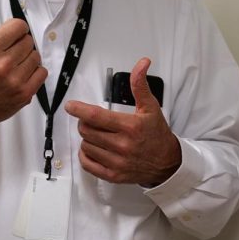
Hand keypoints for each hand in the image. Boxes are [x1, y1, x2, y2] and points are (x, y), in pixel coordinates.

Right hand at [0, 0, 47, 137]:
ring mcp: (15, 81)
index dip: (14, 29)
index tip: (8, 37)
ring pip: (36, 55)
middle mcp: (2, 65)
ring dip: (27, 58)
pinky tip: (20, 75)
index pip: (19, 26)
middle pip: (28, 40)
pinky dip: (34, 72)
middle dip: (19, 44)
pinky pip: (42, 72)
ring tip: (12, 64)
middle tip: (7, 53)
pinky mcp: (25, 94)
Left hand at [65, 57, 180, 186]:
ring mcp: (117, 162)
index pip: (96, 116)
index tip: (71, 106)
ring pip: (86, 146)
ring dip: (87, 138)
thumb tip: (141, 64)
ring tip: (97, 134)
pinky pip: (88, 164)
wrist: (167, 162)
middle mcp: (122, 145)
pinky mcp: (113, 175)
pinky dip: (85, 154)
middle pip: (87, 130)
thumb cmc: (157, 134)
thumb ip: (140, 85)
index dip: (79, 109)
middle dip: (85, 122)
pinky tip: (92, 148)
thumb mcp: (150, 107)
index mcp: (130, 126)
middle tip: (91, 120)